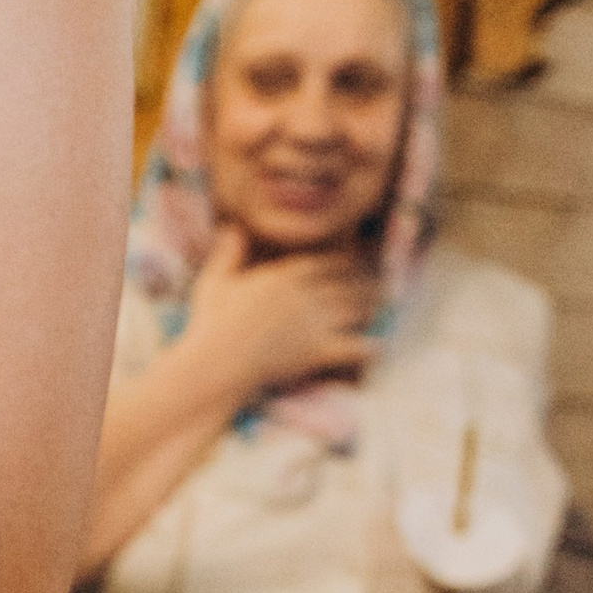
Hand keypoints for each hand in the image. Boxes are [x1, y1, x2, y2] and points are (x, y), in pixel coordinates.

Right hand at [183, 222, 377, 406]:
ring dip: (372, 306)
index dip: (349, 260)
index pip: (329, 262)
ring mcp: (315, 324)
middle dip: (367, 281)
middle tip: (380, 281)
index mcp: (284, 276)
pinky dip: (370, 346)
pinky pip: (355, 347)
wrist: (215, 365)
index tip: (360, 259)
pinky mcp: (318, 352)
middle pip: (349, 283)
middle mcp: (306, 296)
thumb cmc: (210, 325)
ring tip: (382, 304)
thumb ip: (228, 253)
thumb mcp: (214, 282)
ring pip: (357, 309)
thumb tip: (232, 228)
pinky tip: (379, 345)